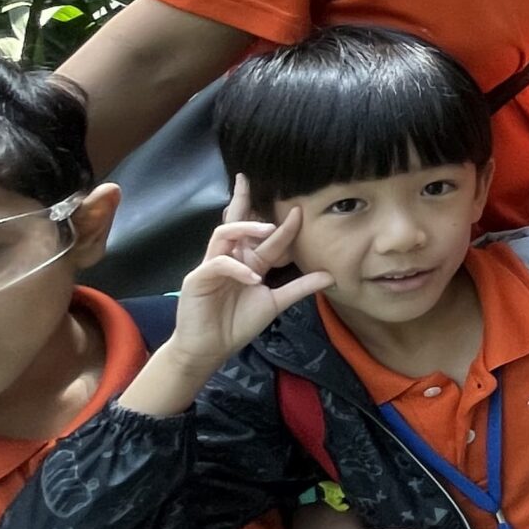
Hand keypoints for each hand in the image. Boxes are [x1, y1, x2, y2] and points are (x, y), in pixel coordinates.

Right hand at [170, 177, 331, 372]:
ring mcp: (212, 266)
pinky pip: (218, 264)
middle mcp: (229, 258)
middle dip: (241, 199)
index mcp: (248, 262)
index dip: (283, 225)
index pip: (265, 237)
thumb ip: (299, 287)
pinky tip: (253, 278)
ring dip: (246, 228)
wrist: (210, 349)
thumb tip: (330, 275)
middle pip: (234, 222)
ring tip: (268, 228)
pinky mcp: (198, 279)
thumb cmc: (237, 324)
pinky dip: (237, 268)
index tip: (300, 209)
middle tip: (248, 179)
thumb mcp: (275, 303)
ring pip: (224, 234)